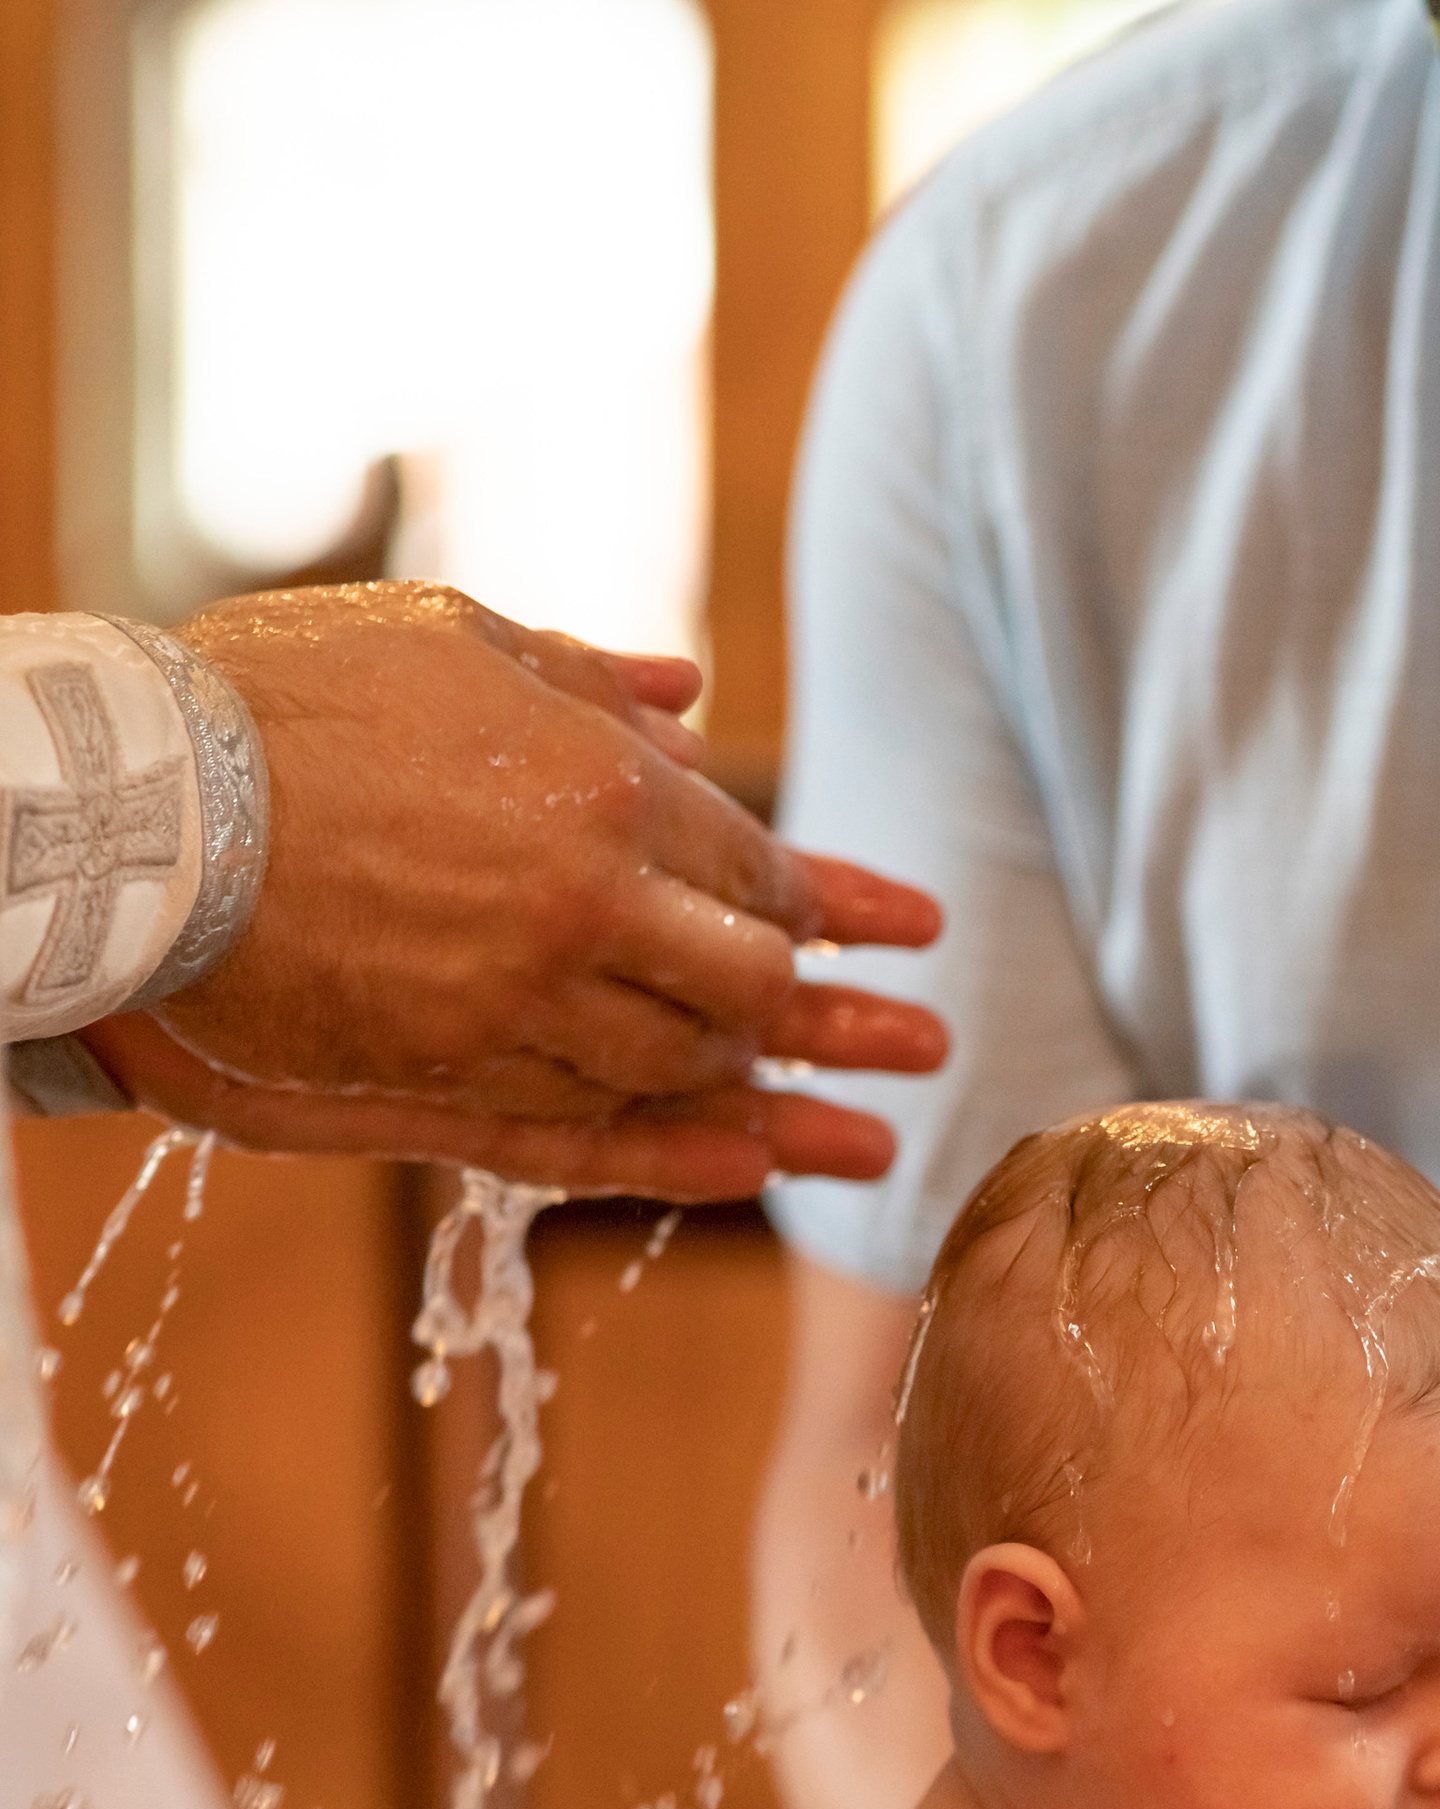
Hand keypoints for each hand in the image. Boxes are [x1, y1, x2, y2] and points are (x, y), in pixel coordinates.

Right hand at [80, 583, 948, 1196]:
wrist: (146, 806)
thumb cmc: (287, 698)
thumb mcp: (451, 644)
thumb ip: (586, 683)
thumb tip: (691, 700)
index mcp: (603, 785)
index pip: (764, 869)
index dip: (850, 907)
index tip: (921, 933)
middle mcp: (589, 904)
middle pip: (750, 983)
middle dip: (841, 1017)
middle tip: (924, 1045)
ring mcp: (523, 1001)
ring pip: (682, 1065)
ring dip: (775, 1094)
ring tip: (854, 1126)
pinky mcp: (451, 1071)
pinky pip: (592, 1128)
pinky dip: (682, 1151)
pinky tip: (756, 1164)